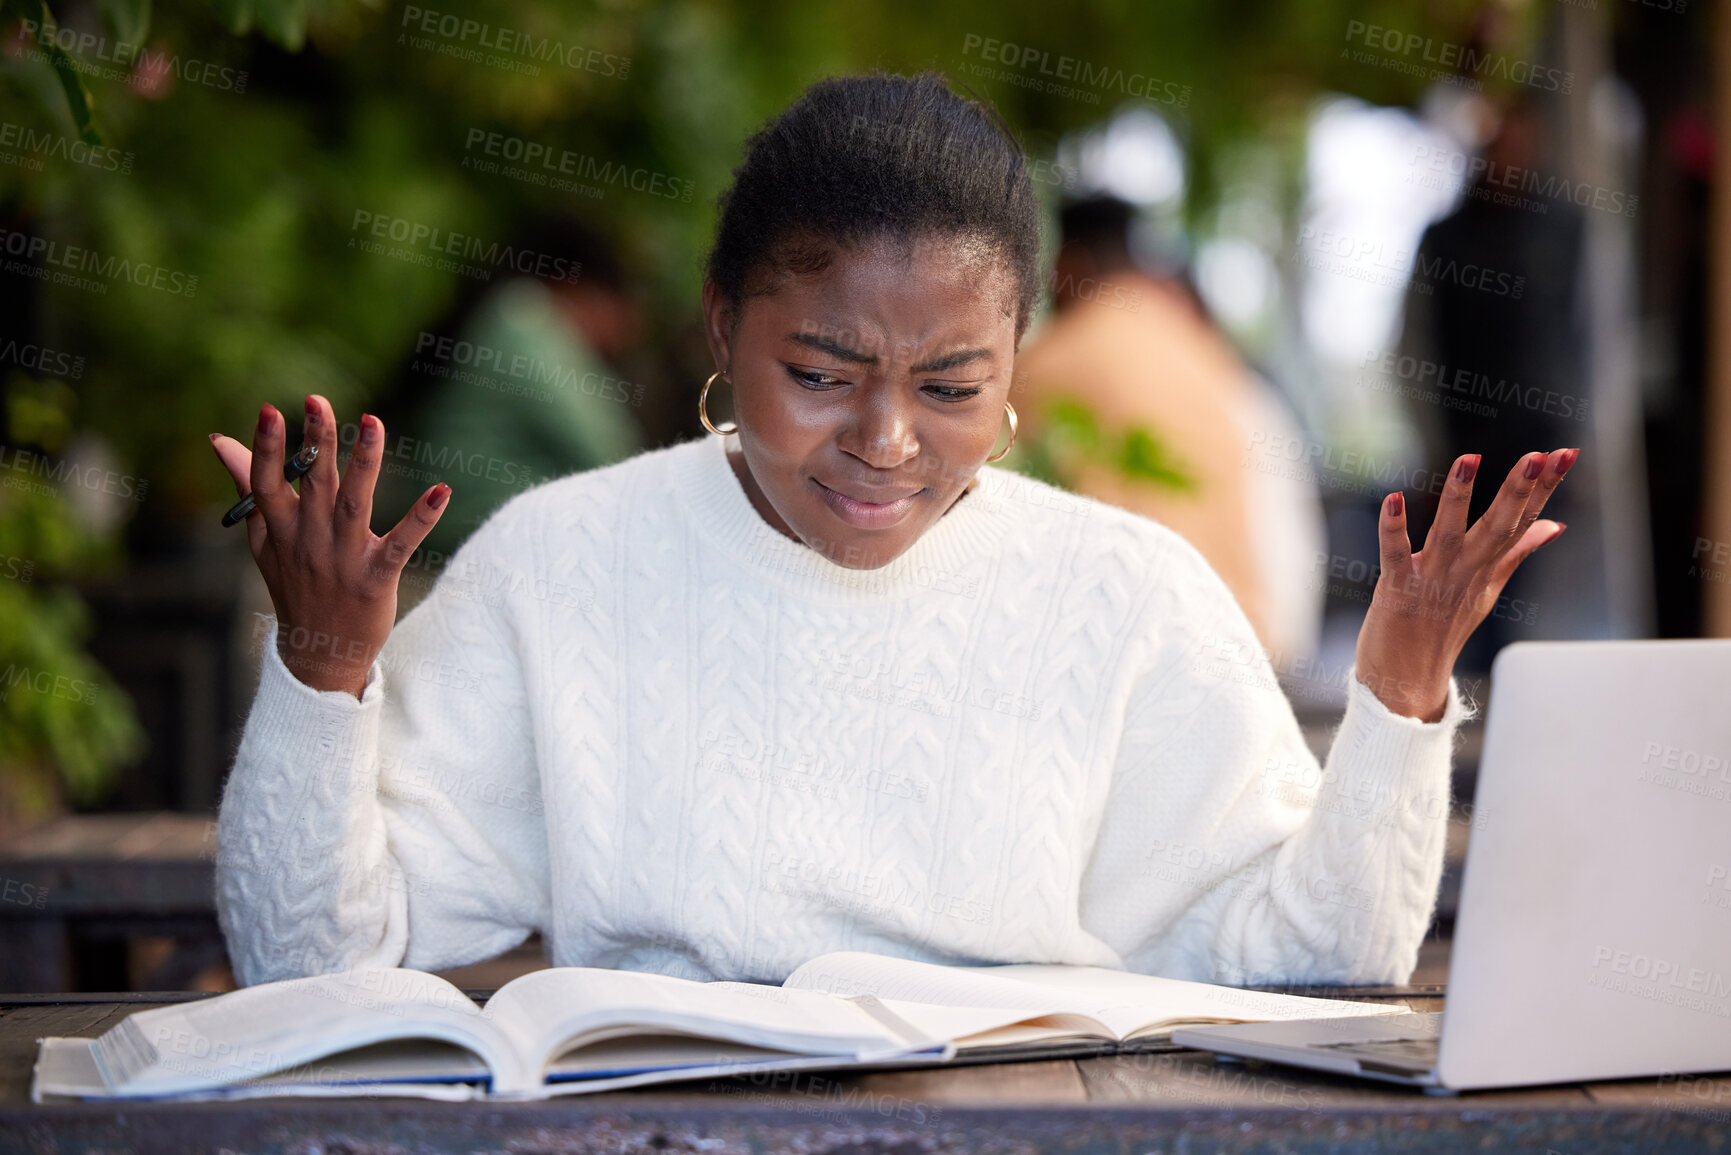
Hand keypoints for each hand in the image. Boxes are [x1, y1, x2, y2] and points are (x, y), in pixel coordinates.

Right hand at [210, 394, 450, 697]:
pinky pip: (401, 544)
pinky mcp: (376, 578)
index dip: (266, 447)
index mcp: (280, 529)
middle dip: (316, 441)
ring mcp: (343, 559)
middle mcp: (309, 541)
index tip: (270, 410)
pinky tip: (442, 490)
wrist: (319, 654)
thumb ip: (249, 485)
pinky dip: (422, 518)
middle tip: (318, 400)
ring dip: (364, 462)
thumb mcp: (263, 538)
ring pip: (354, 503)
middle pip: (312, 483)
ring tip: (373, 423)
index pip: (267, 483)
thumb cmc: (293, 584)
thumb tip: (219, 439)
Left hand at [1355, 447, 1576, 720]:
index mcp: (1488, 568)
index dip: (1545, 487)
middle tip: (1541, 456)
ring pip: (1449, 533)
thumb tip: (1554, 525)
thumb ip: (1516, 554)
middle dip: (1520, 491)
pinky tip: (1393, 498)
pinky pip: (1395, 554)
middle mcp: (1465, 572)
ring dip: (1458, 497)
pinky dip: (1393, 528)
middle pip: (1498, 527)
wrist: (1405, 681)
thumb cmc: (1442, 629)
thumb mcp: (1487, 589)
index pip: (1522, 521)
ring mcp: (1432, 581)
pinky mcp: (1397, 589)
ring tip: (1470, 459)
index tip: (1567, 453)